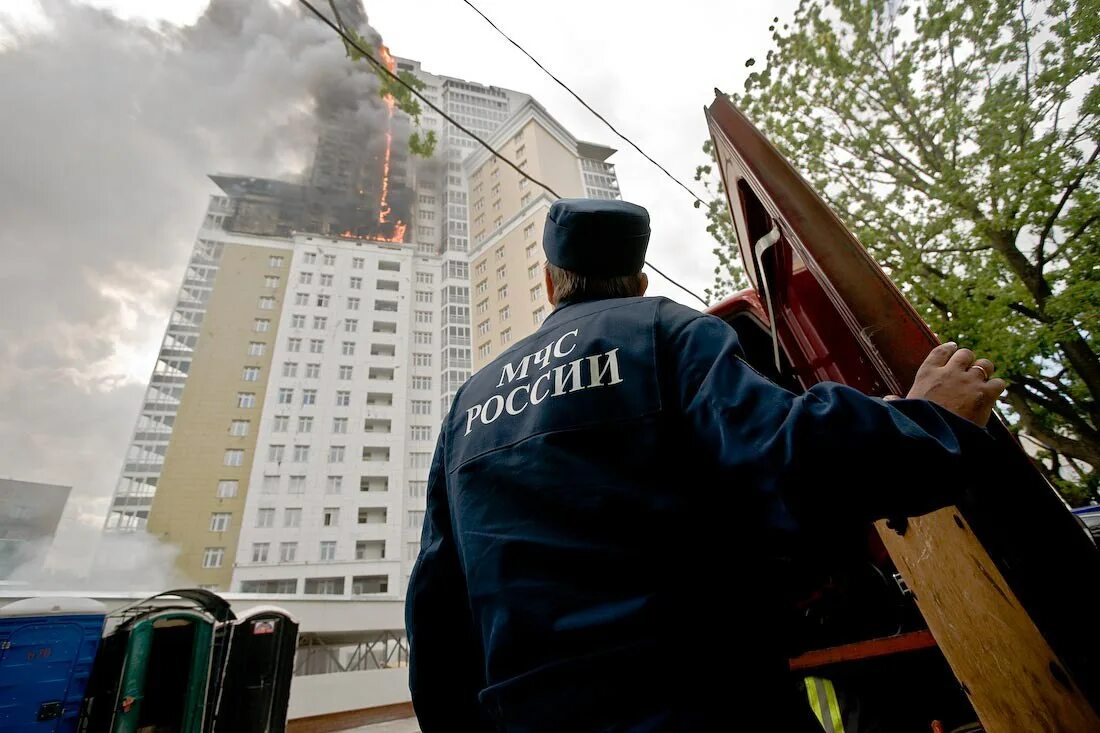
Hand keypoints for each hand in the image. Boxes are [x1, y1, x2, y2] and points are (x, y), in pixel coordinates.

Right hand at [886, 342, 1005, 426]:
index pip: (941, 351)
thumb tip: (888, 399)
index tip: (954, 347)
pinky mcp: (985, 394)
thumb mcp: (904, 408)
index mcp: (927, 373)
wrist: (935, 436)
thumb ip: (898, 401)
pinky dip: (996, 387)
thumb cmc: (917, 422)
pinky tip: (992, 394)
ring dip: (985, 371)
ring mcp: (969, 381)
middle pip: (965, 354)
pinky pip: (998, 382)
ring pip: (985, 364)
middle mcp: (949, 372)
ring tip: (984, 379)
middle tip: (970, 369)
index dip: (949, 348)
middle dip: (969, 360)